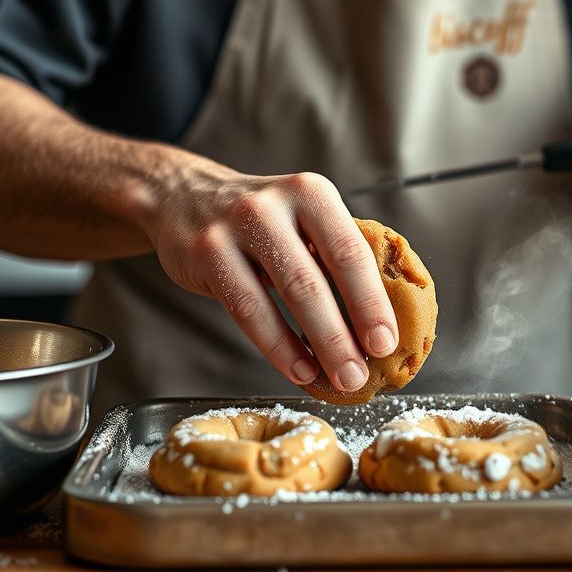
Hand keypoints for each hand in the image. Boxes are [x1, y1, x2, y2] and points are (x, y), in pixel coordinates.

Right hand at [146, 163, 398, 393]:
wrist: (185, 196)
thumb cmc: (260, 220)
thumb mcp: (301, 218)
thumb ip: (334, 255)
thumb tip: (381, 322)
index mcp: (312, 193)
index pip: (351, 251)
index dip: (372, 301)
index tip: (387, 342)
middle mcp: (275, 204)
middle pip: (317, 278)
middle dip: (344, 334)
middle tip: (361, 374)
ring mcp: (237, 227)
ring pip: (284, 295)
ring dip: (316, 345)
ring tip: (336, 378)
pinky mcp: (207, 252)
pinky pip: (247, 309)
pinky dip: (277, 346)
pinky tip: (298, 367)